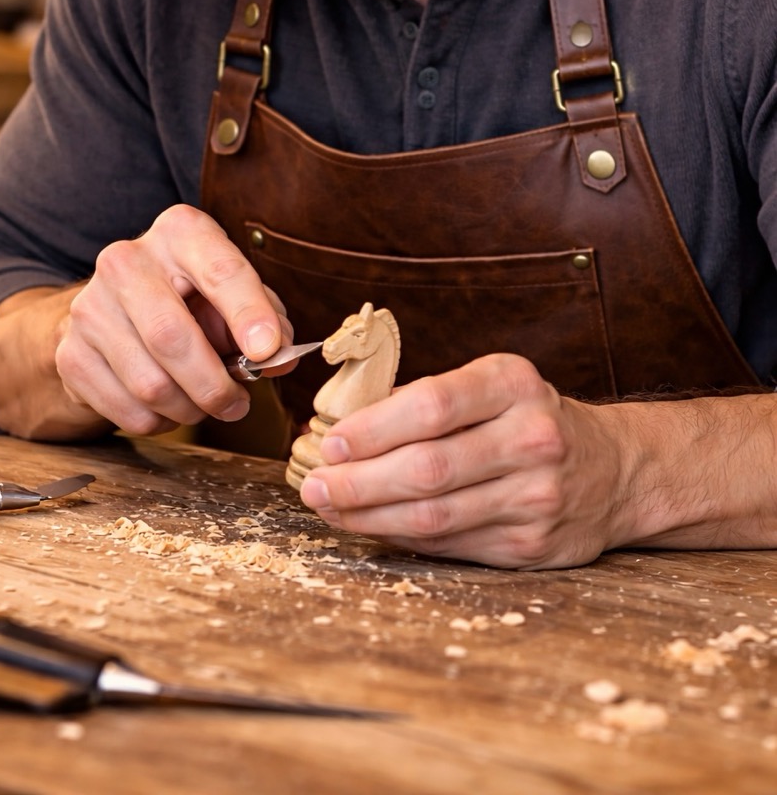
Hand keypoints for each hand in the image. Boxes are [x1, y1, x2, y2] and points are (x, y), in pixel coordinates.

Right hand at [54, 205, 291, 434]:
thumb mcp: (235, 297)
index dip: (247, 313)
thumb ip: (266, 322)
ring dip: (188, 410)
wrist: (115, 310)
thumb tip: (278, 357)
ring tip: (204, 406)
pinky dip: (158, 421)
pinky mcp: (70, 352)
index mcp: (180, 233)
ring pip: (149, 382)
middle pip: (171, 336)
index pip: (220, 271)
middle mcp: (127, 260)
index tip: (267, 350)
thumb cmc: (192, 301)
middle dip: (213, 385)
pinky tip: (168, 408)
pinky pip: (126, 408)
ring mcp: (90, 306)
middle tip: (237, 405)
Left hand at [299, 354, 628, 568]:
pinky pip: (449, 545)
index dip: (373, 428)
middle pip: (427, 469)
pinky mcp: (531, 545)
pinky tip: (372, 525)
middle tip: (314, 485)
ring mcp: (535, 497)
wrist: (615, 470)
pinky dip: (402, 537)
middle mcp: (531, 439)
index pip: (432, 405)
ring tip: (329, 508)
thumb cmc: (529, 418)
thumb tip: (342, 426)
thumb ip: (427, 399)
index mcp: (514, 385)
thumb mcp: (492, 384)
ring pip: (433, 516)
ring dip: (368, 515)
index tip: (329, 440)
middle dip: (357, 481)